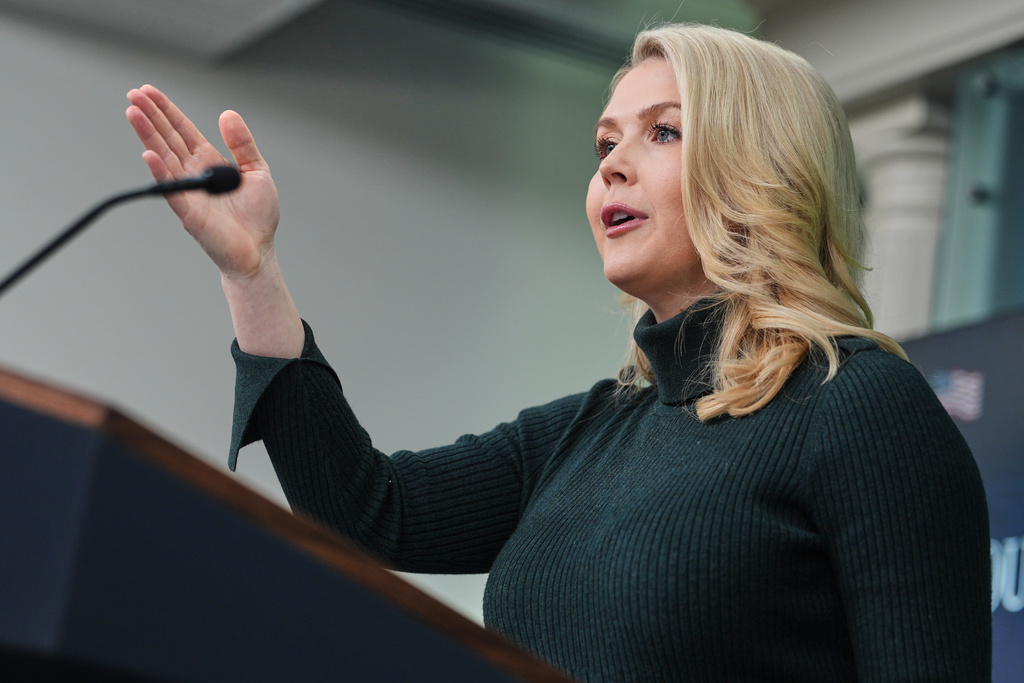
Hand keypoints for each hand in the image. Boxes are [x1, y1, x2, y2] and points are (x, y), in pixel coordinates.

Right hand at [125, 85, 279, 279]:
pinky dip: (160, 172)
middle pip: (167, 139)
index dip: (167, 111)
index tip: (149, 92)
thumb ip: (242, 144)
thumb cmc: (257, 216)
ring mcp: (188, 192)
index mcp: (208, 161)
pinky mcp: (189, 213)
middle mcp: (193, 173)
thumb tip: (228, 114)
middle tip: (133, 94)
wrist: (258, 250)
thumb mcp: (258, 171)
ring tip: (132, 113)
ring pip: (163, 159)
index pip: (182, 130)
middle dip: (150, 116)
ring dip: (147, 136)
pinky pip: (172, 190)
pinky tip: (148, 154)